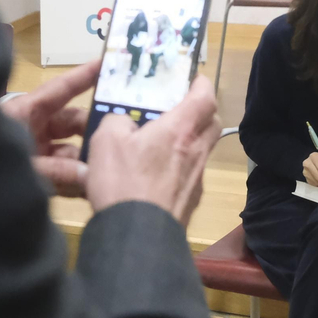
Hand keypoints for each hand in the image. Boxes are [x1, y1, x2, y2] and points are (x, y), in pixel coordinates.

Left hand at [1, 59, 97, 197]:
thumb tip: (90, 175)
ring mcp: (33, 151)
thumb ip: (55, 171)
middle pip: (72, 123)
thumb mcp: (21, 165)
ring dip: (85, 162)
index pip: (61, 89)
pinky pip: (61, 173)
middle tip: (121, 136)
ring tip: (108, 170)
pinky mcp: (34, 174)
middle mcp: (32, 127)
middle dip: (93, 131)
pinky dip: (74, 181)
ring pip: (69, 152)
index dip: (84, 77)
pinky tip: (91, 189)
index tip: (108, 64)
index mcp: (25, 112)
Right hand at [85, 75, 220, 225]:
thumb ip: (118, 120)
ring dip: (188, 142)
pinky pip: (190, 176)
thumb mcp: (106, 140)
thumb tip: (125, 121)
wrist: (137, 238)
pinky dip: (179, 169)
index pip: (205, 96)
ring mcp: (197, 180)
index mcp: (180, 130)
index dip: (200, 83)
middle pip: (211, 123)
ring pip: (201, 150)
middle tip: (177, 108)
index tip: (189, 78)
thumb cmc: (123, 183)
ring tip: (160, 144)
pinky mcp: (190, 203)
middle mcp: (196, 152)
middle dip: (199, 112)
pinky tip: (155, 176)